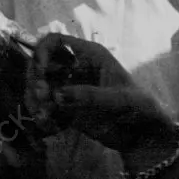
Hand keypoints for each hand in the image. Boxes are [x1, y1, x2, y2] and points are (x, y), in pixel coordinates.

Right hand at [25, 34, 173, 157]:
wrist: (144, 136)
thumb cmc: (139, 108)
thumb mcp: (119, 100)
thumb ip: (89, 95)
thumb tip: (57, 96)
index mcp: (88, 56)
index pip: (54, 42)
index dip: (42, 52)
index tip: (42, 72)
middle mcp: (74, 68)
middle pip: (40, 63)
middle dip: (35, 79)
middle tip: (43, 97)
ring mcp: (68, 88)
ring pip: (38, 85)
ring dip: (35, 99)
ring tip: (45, 116)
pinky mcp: (65, 107)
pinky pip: (43, 106)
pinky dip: (41, 115)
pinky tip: (50, 126)